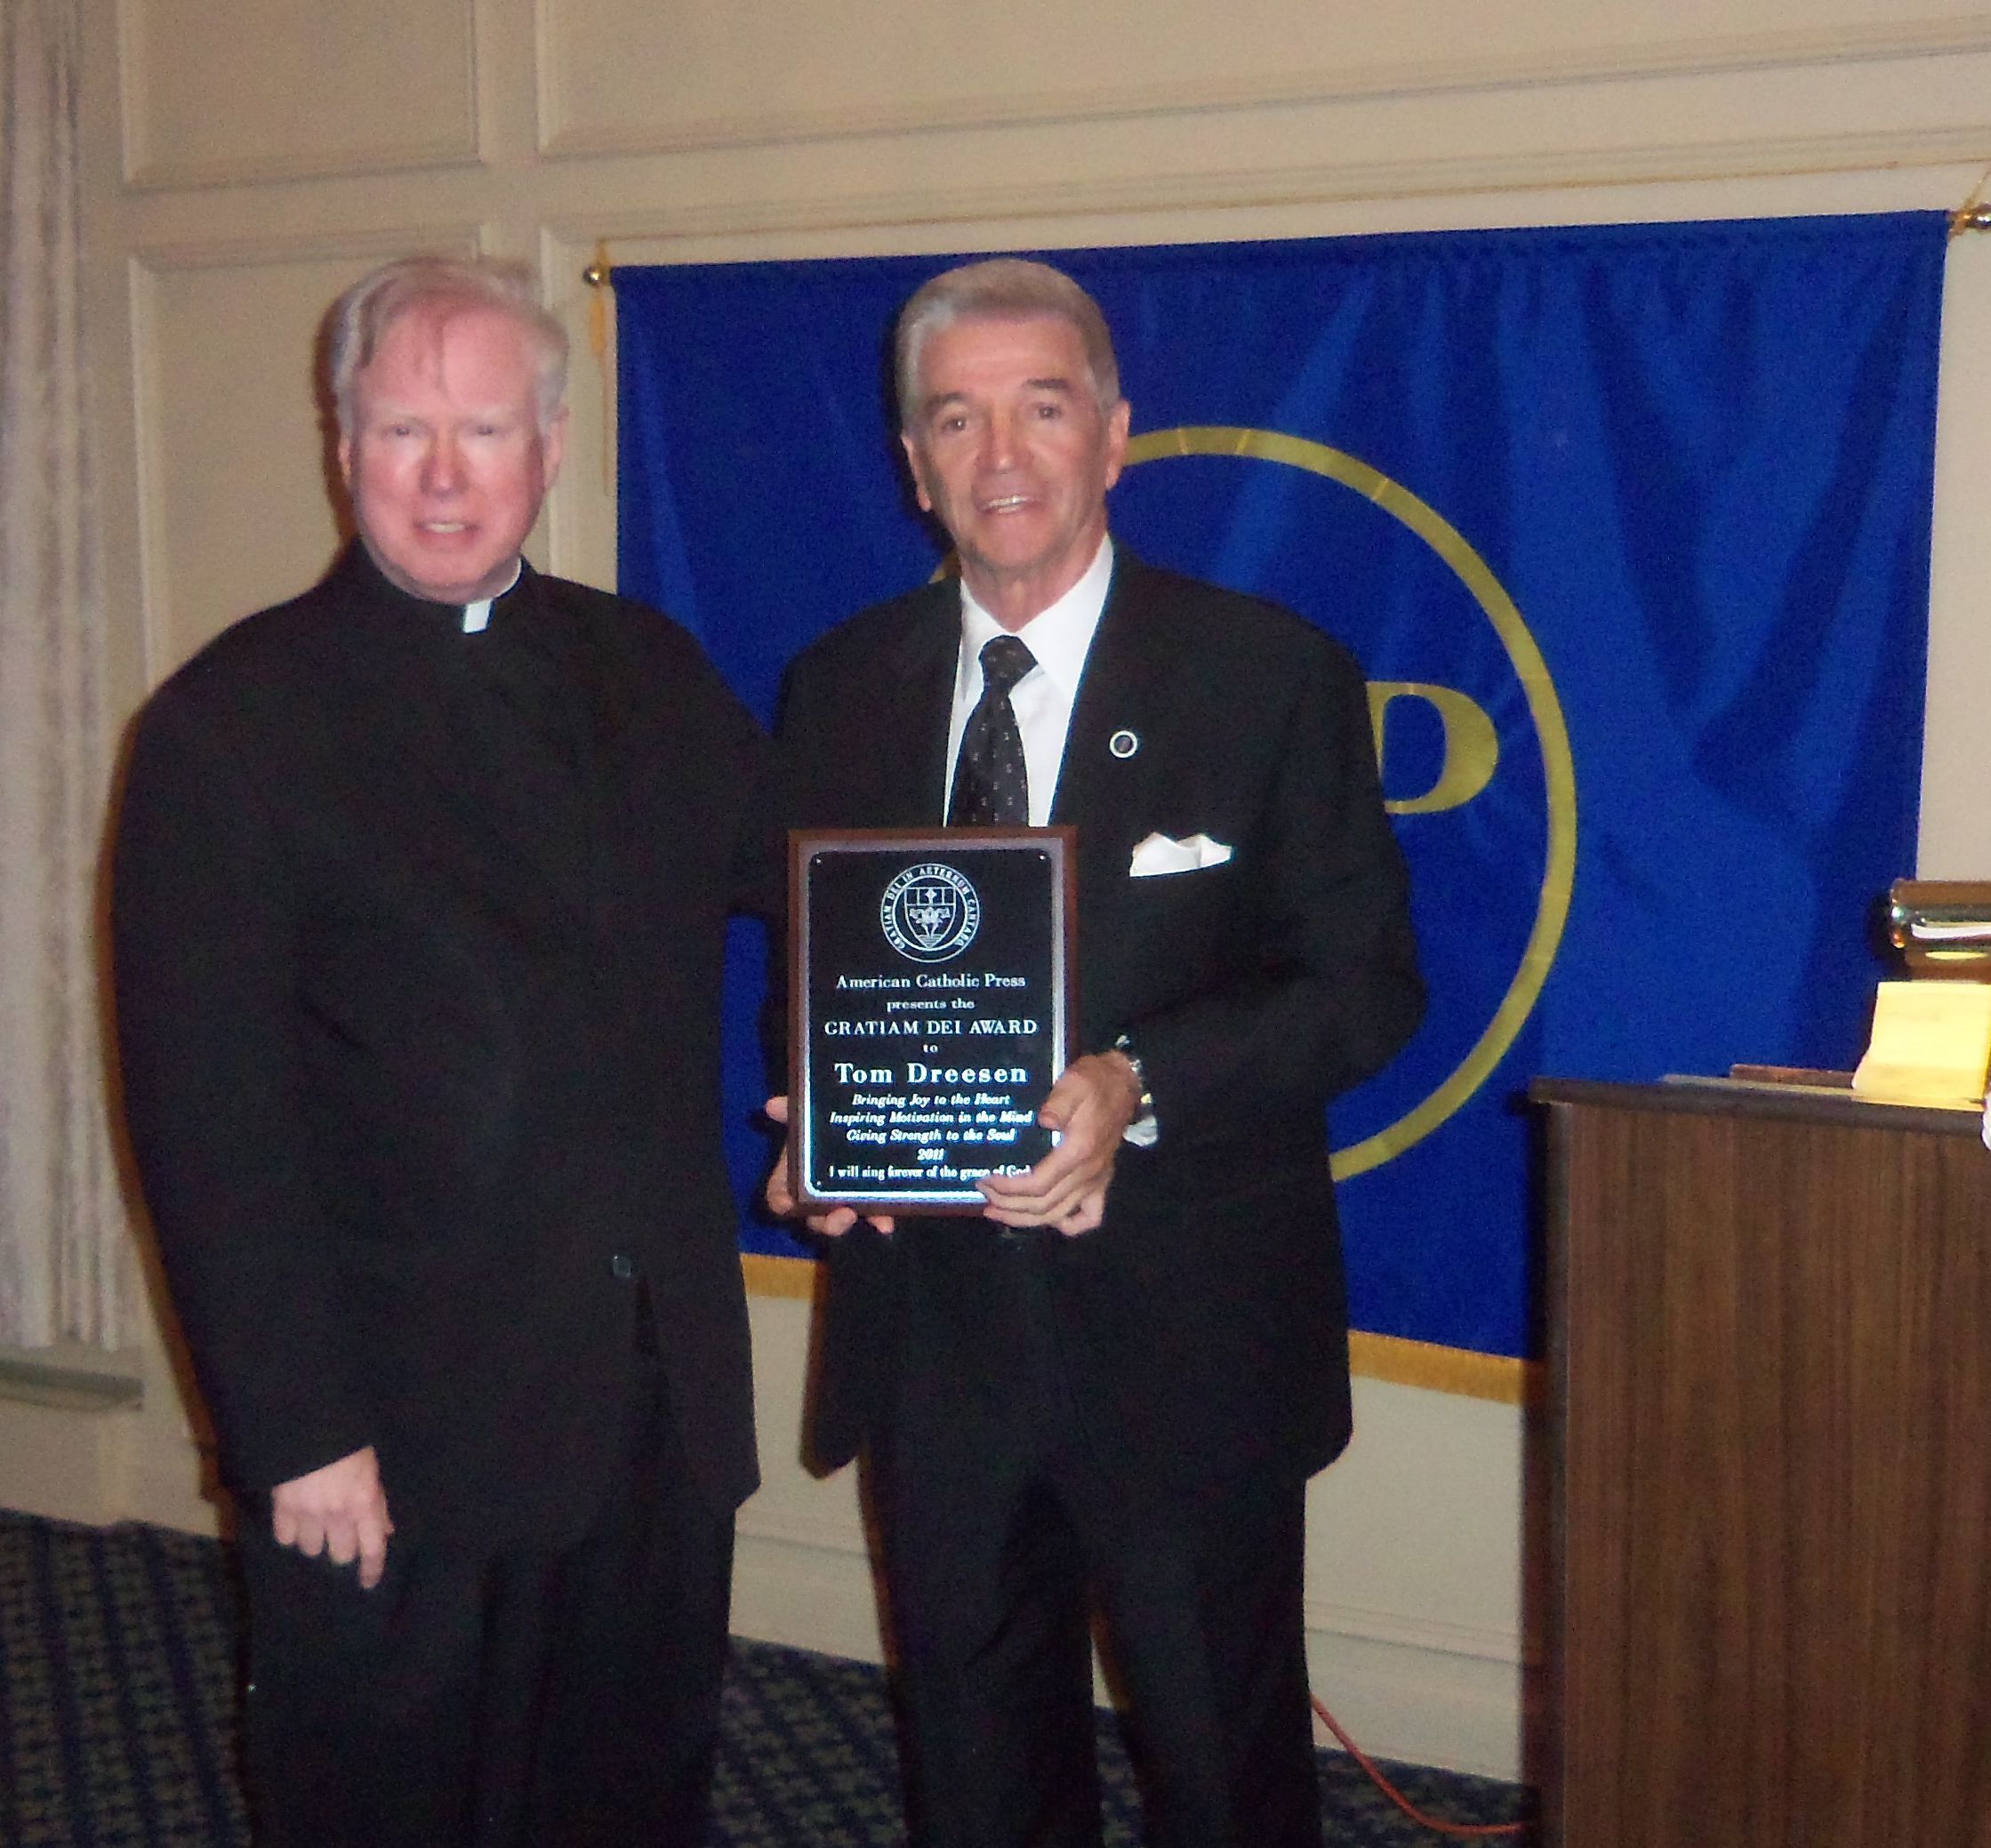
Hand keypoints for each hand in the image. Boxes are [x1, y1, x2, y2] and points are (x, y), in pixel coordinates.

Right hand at [270, 1445, 392, 1589]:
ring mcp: (309, 1514)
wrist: (309, 1424)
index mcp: (365, 1503)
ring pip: (311, 1549)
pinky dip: (288, 1532)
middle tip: (339, 1536)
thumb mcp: (372, 1468)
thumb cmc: (348, 1442)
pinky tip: (293, 1519)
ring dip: (314, 1539)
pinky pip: (284, 1537)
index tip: (369, 1583)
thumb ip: (377, 1501)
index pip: (373, 1548)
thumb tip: (385, 1529)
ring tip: (314, 1524)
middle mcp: (338, 1515)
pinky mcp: (282, 1509)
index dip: (372, 1569)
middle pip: (340, 1555)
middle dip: (341, 1549)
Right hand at [763, 1096, 895, 1236]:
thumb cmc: (822, 1119)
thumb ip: (791, 1109)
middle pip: (814, 1218)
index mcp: (795, 1175)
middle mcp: (815, 1194)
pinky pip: (871, 1215)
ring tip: (876, 1221)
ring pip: (842, 1220)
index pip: (779, 1197)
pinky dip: (881, 1217)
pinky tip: (889, 1220)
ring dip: (856, 1224)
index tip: (790, 1205)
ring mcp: (841, 1200)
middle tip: (844, 1214)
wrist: (859, 1116)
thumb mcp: (808, 1112)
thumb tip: (773, 1105)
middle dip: (826, 1223)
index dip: (782, 1204)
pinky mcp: (867, 1199)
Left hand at [977, 1051, 1142, 1234]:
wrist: (1122, 1084)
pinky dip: (1068, 1225)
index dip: (1009, 1189)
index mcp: (1078, 1151)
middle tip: (983, 1192)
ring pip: (1059, 1216)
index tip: (986, 1180)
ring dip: (1025, 1219)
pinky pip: (1089, 1217)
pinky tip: (1047, 1219)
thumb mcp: (1073, 1083)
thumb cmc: (1093, 1082)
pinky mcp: (1101, 1182)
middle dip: (1008, 1204)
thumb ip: (1059, 1103)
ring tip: (998, 1212)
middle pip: (1043, 1206)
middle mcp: (1087, 1173)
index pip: (1038, 1184)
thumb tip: (1043, 1121)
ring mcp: (1096, 1181)